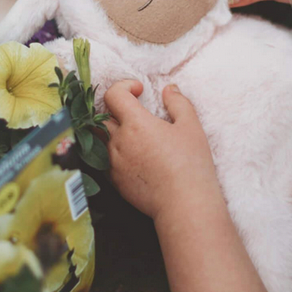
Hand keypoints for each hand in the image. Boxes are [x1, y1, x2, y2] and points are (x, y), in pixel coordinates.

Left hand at [104, 80, 219, 220]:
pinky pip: (105, 159)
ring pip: (100, 139)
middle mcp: (118, 142)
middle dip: (115, 108)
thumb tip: (169, 89)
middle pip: (100, 116)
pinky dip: (114, 151)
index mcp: (135, 124)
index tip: (139, 91)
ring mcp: (113, 163)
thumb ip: (178, 103)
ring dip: (113, 130)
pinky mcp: (114, 181)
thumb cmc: (191, 164)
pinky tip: (134, 155)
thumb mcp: (191, 126)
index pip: (113, 95)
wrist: (184, 204)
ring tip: (134, 134)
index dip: (123, 86)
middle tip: (134, 110)